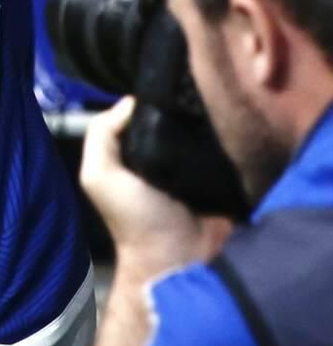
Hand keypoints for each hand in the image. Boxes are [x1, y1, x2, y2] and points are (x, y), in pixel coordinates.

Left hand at [82, 96, 231, 278]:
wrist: (180, 263)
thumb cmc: (135, 218)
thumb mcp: (99, 175)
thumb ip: (102, 137)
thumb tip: (131, 101)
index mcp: (141, 154)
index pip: (152, 115)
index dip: (159, 100)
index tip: (176, 82)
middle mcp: (172, 159)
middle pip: (185, 123)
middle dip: (193, 111)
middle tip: (209, 93)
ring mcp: (203, 171)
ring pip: (213, 136)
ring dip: (219, 126)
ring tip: (230, 106)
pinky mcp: (231, 185)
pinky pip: (236, 158)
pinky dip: (238, 147)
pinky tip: (244, 130)